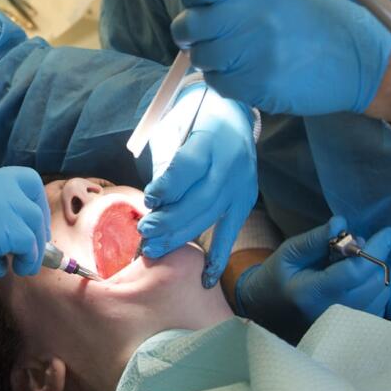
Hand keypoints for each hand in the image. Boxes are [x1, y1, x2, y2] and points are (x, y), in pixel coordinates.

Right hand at [0, 161, 49, 293]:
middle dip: (36, 214)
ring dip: (32, 244)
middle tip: (33, 243)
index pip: (5, 181)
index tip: (19, 228)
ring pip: (32, 216)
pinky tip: (15, 270)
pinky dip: (28, 258)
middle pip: (29, 184)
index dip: (17, 204)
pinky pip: (29, 241)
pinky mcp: (4, 224)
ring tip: (22, 266)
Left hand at [137, 85, 256, 288]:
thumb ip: (168, 160)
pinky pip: (230, 230)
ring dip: (181, 236)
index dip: (168, 187)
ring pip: (211, 216)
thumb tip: (156, 202)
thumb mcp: (178, 125)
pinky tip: (206, 278)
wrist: (234, 112)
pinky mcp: (245, 199)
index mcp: (212, 139)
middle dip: (170, 220)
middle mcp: (231, 163)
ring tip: (154, 248)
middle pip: (200, 198)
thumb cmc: (195, 118)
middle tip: (145, 233)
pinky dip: (218, 255)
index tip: (149, 201)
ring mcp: (241, 184)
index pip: (190, 167)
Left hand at [171, 0, 390, 114]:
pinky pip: (217, 83)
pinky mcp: (254, 84)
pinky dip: (224, 80)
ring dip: (210, 57)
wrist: (361, 58)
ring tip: (234, 54)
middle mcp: (245, 15)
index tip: (200, 2)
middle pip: (188, 25)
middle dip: (191, 32)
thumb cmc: (319, 17)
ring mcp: (248, 52)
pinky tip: (246, 72)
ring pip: (200, 57)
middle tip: (207, 35)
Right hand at [234, 216, 390, 337]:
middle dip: (373, 256)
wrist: (267, 313)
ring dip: (375, 271)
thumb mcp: (288, 253)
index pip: (355, 272)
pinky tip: (357, 279)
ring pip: (381, 293)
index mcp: (312, 293)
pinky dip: (375, 285)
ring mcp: (345, 325)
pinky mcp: (353, 330)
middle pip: (373, 282)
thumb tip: (342, 223)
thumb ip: (315, 239)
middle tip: (354, 244)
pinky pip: (380, 304)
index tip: (388, 232)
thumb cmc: (276, 279)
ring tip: (351, 263)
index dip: (375, 250)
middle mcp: (333, 313)